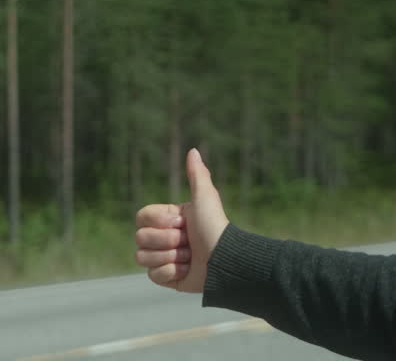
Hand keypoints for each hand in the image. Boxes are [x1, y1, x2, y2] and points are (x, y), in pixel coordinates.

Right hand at [134, 148, 229, 293]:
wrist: (224, 260)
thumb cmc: (214, 227)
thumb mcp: (205, 199)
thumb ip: (197, 175)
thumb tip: (193, 151)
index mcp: (168, 219)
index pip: (141, 218)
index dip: (160, 222)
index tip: (182, 222)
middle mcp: (163, 238)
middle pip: (140, 238)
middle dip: (167, 241)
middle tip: (188, 241)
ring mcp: (163, 258)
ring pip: (143, 258)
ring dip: (170, 257)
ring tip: (190, 256)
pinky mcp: (166, 277)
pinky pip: (152, 275)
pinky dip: (171, 272)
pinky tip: (187, 270)